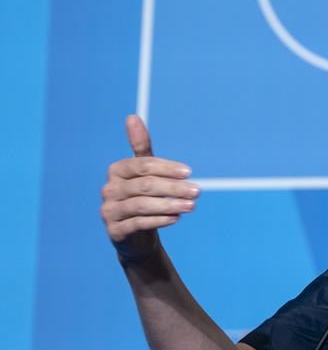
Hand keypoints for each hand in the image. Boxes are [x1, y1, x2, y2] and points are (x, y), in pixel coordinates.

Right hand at [100, 115, 198, 261]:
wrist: (136, 233)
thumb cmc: (144, 194)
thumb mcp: (144, 170)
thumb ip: (140, 146)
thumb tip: (131, 116)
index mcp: (116, 170)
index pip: (143, 166)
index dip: (167, 168)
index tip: (189, 172)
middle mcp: (108, 190)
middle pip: (145, 186)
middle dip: (174, 188)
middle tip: (197, 191)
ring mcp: (109, 211)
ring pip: (142, 205)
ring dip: (170, 205)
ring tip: (192, 205)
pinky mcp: (114, 231)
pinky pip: (139, 223)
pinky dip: (160, 220)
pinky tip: (177, 218)